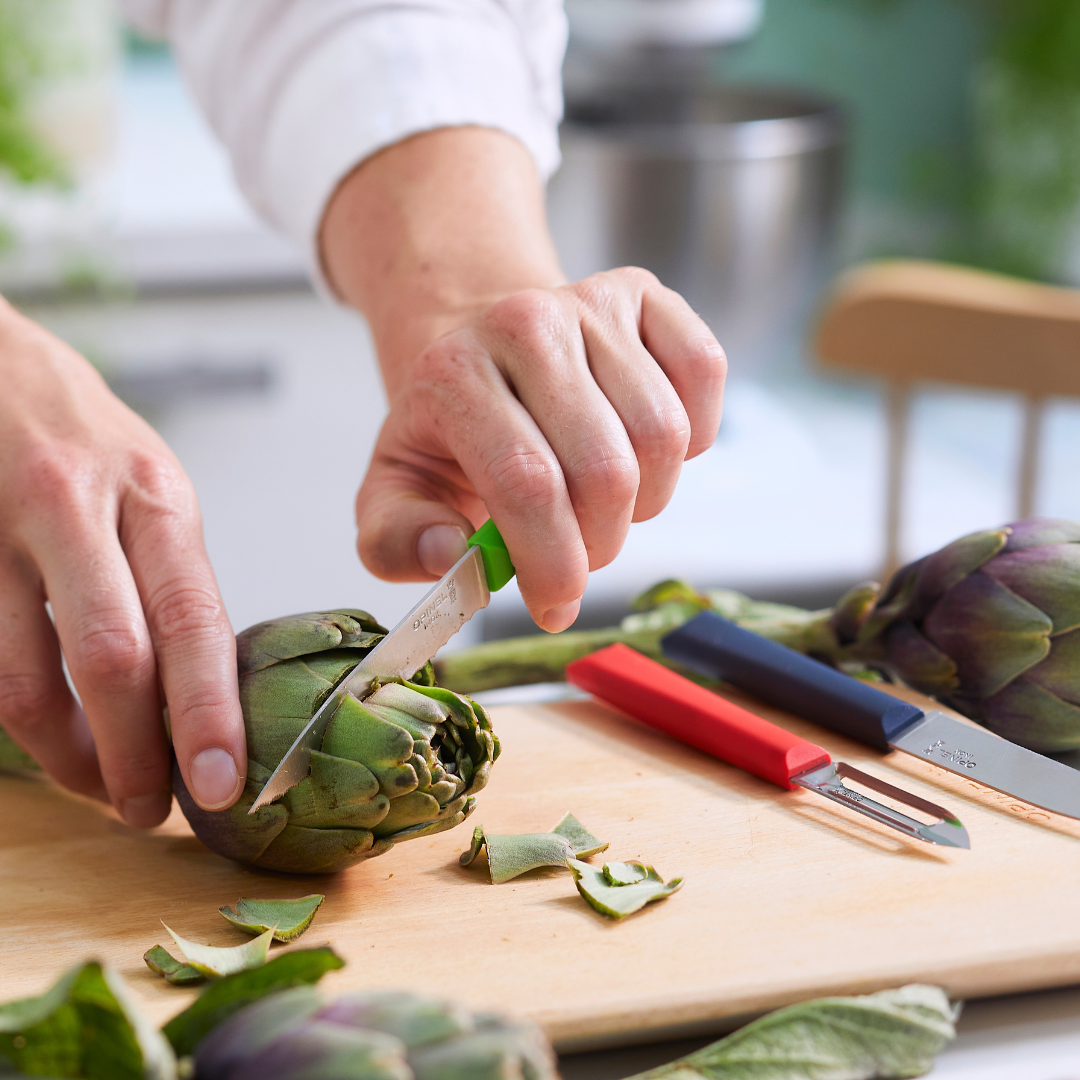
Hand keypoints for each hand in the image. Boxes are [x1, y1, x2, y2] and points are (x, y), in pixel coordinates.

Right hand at [0, 298, 245, 824]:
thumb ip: (169, 577)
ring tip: (95, 788)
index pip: (194, 620)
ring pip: (24, 677)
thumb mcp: (150, 485)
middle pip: (111, 658)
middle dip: (134, 754)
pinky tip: (43, 737)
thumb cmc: (82, 435)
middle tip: (150, 810)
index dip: (207, 712)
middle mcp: (77, 508)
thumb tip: (198, 689)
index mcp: (155, 497)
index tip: (222, 784)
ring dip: (64, 754)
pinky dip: (14, 714)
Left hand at [322, 128, 725, 630]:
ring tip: (605, 505)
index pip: (526, 483)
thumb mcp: (397, 494)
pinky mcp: (644, 294)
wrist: (488, 360)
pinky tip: (645, 452)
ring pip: (662, 434)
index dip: (554, 562)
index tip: (555, 606)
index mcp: (451, 375)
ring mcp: (589, 301)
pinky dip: (691, 437)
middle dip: (601, 543)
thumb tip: (451, 551)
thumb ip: (400, 539)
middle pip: (605, 468)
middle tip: (578, 555)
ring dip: (646, 500)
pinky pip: (703, 374)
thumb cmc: (450, 439)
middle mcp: (523, 322)